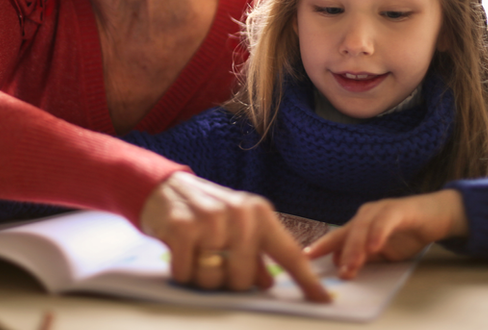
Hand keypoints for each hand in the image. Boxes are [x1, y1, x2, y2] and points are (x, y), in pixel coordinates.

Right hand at [140, 171, 330, 301]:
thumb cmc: (205, 211)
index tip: (324, 300)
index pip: (289, 253)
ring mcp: (211, 220)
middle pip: (243, 280)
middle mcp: (239, 215)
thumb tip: (267, 283)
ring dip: (201, 276)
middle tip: (212, 258)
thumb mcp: (237, 226)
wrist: (163, 186)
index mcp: (259, 213)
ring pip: (213, 280)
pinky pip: (187, 274)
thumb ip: (255, 253)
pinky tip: (179, 249)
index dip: (306, 280)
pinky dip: (181, 270)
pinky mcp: (183, 228)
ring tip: (196, 251)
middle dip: (225, 279)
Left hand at [305, 189, 468, 278]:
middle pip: (348, 233)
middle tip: (340, 273)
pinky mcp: (399, 209)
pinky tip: (374, 247)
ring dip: (357, 247)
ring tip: (353, 265)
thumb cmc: (409, 232)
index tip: (306, 259)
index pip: (337, 236)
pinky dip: (378, 234)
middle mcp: (367, 213)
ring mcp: (381, 209)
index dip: (322, 246)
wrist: (437, 216)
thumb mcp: (384, 251)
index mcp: (360, 223)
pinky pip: (384, 221)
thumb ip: (366, 257)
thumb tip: (345, 266)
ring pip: (363, 227)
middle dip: (341, 253)